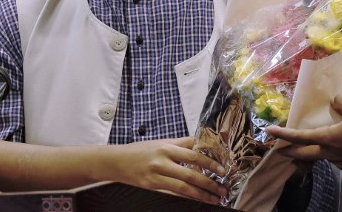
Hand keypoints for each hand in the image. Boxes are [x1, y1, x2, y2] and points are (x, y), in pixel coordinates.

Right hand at [103, 137, 227, 203]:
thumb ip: (179, 145)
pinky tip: (199, 199)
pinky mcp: (153, 184)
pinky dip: (189, 196)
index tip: (223, 166)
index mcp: (167, 144)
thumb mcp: (159, 143)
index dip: (210, 157)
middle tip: (224, 184)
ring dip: (203, 191)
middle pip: (193, 166)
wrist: (117, 160)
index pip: (194, 148)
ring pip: (186, 183)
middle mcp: (164, 156)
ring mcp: (158, 170)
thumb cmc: (140, 151)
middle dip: (211, 177)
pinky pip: (175, 192)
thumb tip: (201, 147)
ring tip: (216, 196)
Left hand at [266, 93, 341, 174]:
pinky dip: (334, 154)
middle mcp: (330, 153)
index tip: (268, 131)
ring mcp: (341, 162)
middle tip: (280, 150)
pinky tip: (341, 149)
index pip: (298, 136)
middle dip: (291, 151)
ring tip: (314, 144)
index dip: (282, 133)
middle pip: (304, 153)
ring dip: (316, 150)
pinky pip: (339, 159)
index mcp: (327, 138)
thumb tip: (336, 101)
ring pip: (323, 155)